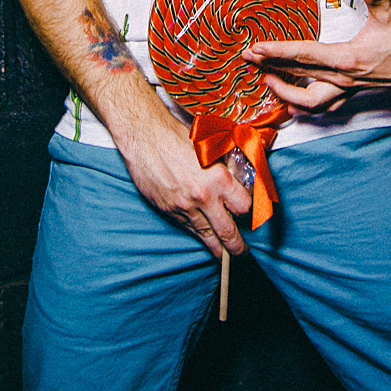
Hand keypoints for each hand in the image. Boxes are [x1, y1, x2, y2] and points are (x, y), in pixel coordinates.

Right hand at [113, 98, 252, 258]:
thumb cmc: (177, 136)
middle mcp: (203, 197)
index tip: (246, 214)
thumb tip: (237, 181)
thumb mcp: (210, 148)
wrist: (144, 137)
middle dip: (237, 247)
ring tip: (222, 254)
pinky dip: (194, 231)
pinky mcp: (168, 210)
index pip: (244, 207)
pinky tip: (199, 235)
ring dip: (215, 247)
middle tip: (241, 253)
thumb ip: (225, 168)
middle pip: (228, 232)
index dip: (247, 211)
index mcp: (219, 179)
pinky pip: (186, 227)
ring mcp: (184, 207)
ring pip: (205, 235)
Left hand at [242, 0, 390, 112]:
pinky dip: (304, 107)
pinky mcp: (352, 94)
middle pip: (299, 77)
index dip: (277, 52)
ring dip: (285, 94)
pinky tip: (290, 102)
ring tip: (264, 82)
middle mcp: (345, 79)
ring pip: (310, 102)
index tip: (255, 48)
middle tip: (246, 59)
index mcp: (349, 59)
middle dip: (270, 68)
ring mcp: (348, 90)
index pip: (305, 55)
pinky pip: (323, 107)